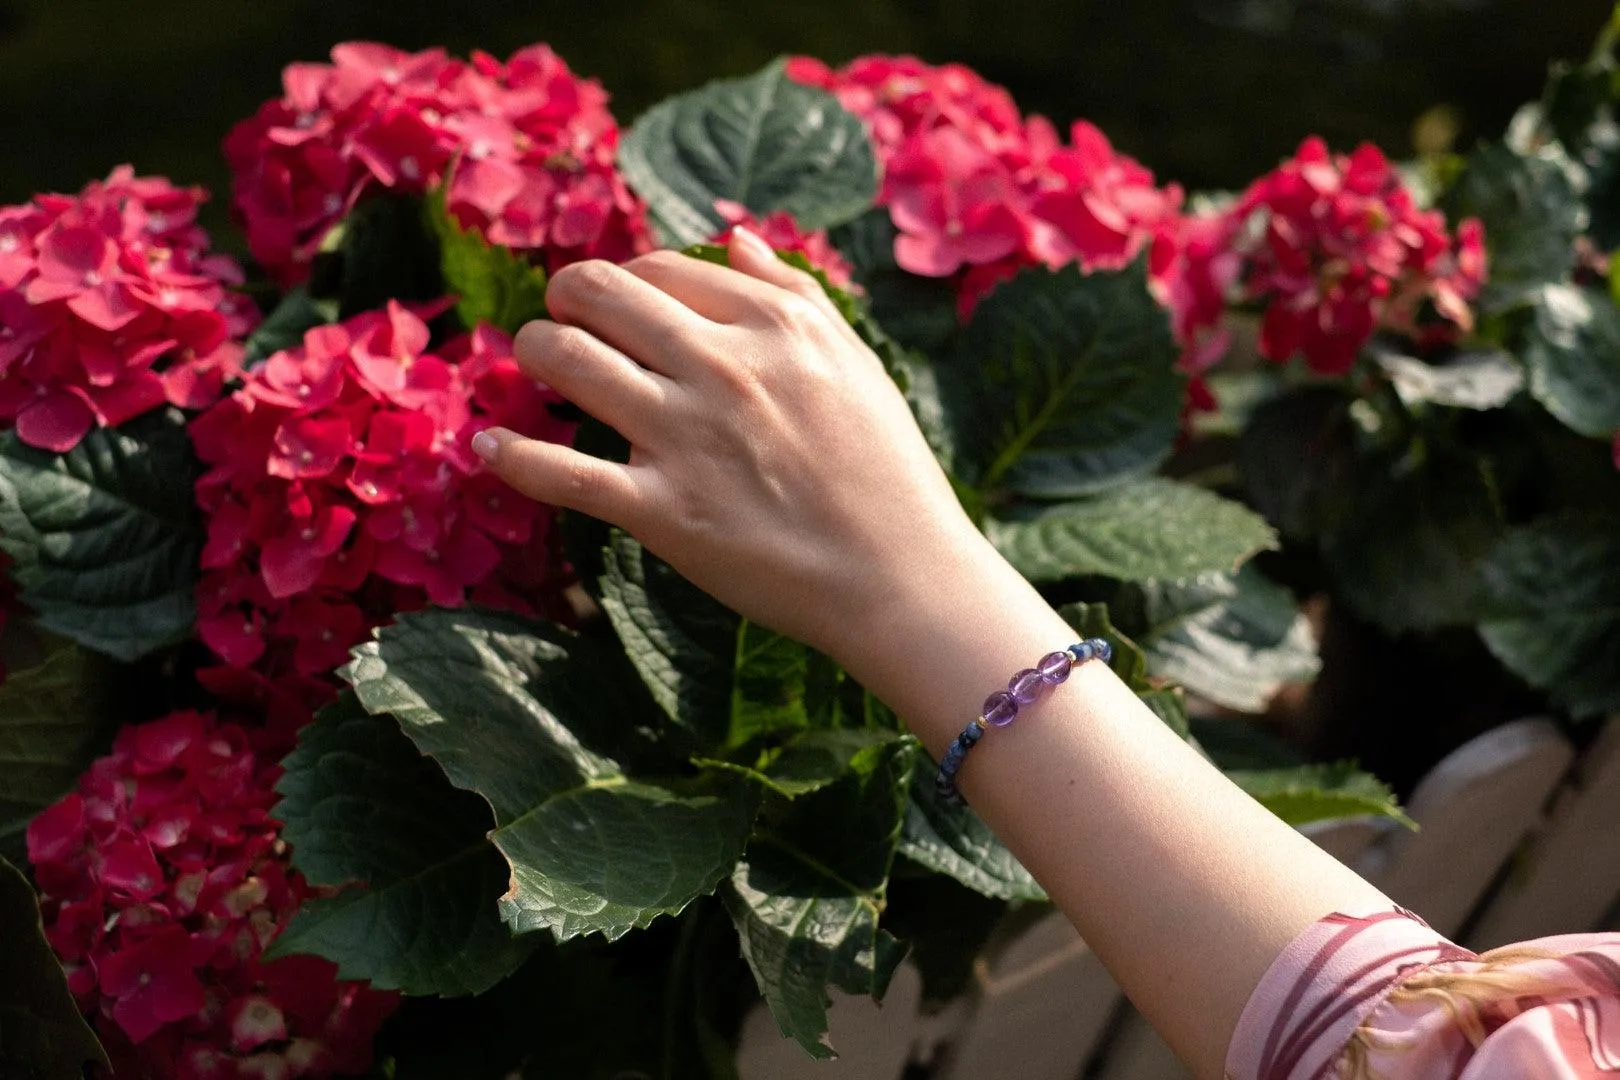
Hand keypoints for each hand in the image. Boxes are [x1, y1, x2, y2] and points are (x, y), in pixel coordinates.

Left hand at [472, 228, 992, 667]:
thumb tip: (734, 236)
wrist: (902, 579)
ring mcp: (686, 438)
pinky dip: (512, 456)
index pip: (662, 267)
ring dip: (532, 352)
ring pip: (568, 360)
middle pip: (600, 293)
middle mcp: (722, 367)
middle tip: (557, 318)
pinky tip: (489, 447)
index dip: (623, 279)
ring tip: (530, 367)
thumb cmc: (887, 473)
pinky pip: (561, 474)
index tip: (614, 304)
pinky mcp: (663, 513)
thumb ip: (795, 294)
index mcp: (771, 327)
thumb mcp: (857, 364)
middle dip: (563, 296)